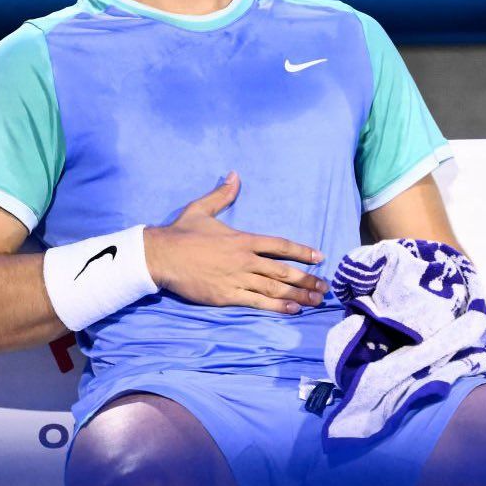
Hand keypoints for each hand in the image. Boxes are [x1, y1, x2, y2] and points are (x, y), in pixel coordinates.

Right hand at [144, 171, 328, 313]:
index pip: (279, 245)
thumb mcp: (202, 208)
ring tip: (315, 300)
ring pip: (274, 288)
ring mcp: (237, 279)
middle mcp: (244, 260)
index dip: (302, 251)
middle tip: (324, 286)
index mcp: (242, 239)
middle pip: (283, 271)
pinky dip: (276, 307)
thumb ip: (223, 194)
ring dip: (297, 295)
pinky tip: (292, 310)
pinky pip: (257, 302)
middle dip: (306, 279)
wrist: (161, 255)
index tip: (319, 257)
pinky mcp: (227, 296)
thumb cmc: (181, 233)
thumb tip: (235, 175)